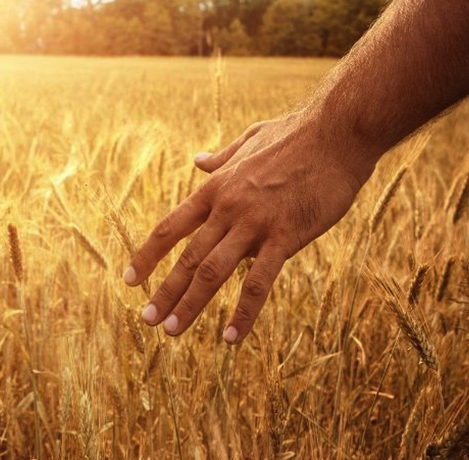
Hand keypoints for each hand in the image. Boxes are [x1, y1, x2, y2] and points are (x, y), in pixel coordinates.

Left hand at [123, 111, 375, 343]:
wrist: (339, 131)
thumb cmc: (298, 135)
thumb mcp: (250, 141)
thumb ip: (222, 158)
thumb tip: (198, 160)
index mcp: (215, 188)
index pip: (170, 228)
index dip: (147, 256)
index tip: (130, 280)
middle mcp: (227, 208)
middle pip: (187, 257)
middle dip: (164, 292)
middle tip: (146, 319)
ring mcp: (255, 223)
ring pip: (213, 272)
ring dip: (190, 305)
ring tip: (171, 331)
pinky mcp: (286, 236)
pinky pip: (259, 282)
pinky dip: (243, 312)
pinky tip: (231, 337)